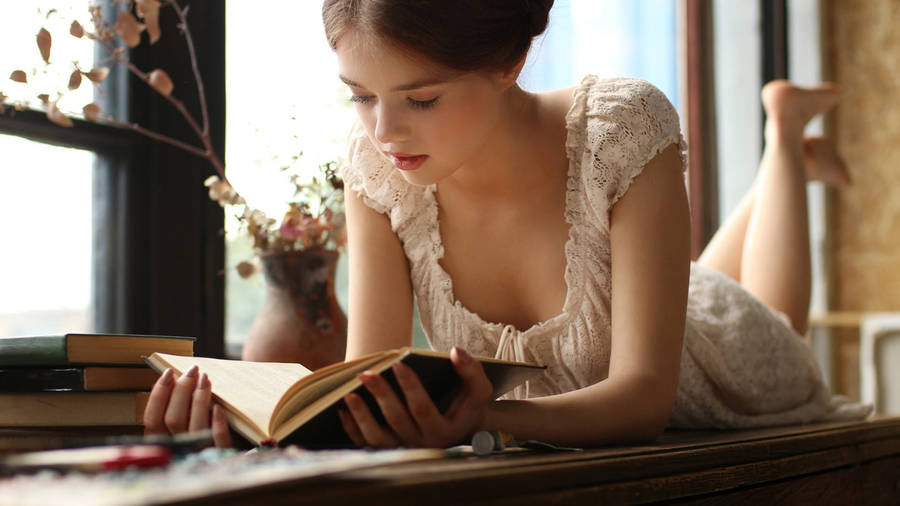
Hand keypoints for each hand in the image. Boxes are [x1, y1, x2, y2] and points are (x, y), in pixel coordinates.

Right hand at [143, 365, 232, 447]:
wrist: (230, 461)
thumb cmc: (204, 433)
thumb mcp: (184, 425)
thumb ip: (177, 409)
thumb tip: (172, 378)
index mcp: (164, 443)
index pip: (153, 419)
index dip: (158, 394)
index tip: (168, 372)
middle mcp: (180, 450)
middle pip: (173, 420)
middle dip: (181, 390)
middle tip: (192, 370)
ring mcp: (201, 454)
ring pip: (196, 427)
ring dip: (199, 399)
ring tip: (205, 378)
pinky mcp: (223, 455)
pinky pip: (219, 441)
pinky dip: (217, 423)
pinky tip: (219, 407)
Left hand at [339, 347, 493, 448]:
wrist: (462, 431)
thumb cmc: (469, 405)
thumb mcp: (479, 390)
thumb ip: (471, 371)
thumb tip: (456, 351)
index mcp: (444, 432)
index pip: (422, 409)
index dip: (410, 387)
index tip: (397, 364)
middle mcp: (423, 446)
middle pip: (397, 420)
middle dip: (381, 395)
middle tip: (366, 374)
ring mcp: (404, 451)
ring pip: (378, 438)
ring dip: (362, 416)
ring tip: (350, 394)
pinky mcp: (389, 453)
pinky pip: (367, 444)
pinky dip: (353, 429)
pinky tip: (343, 410)